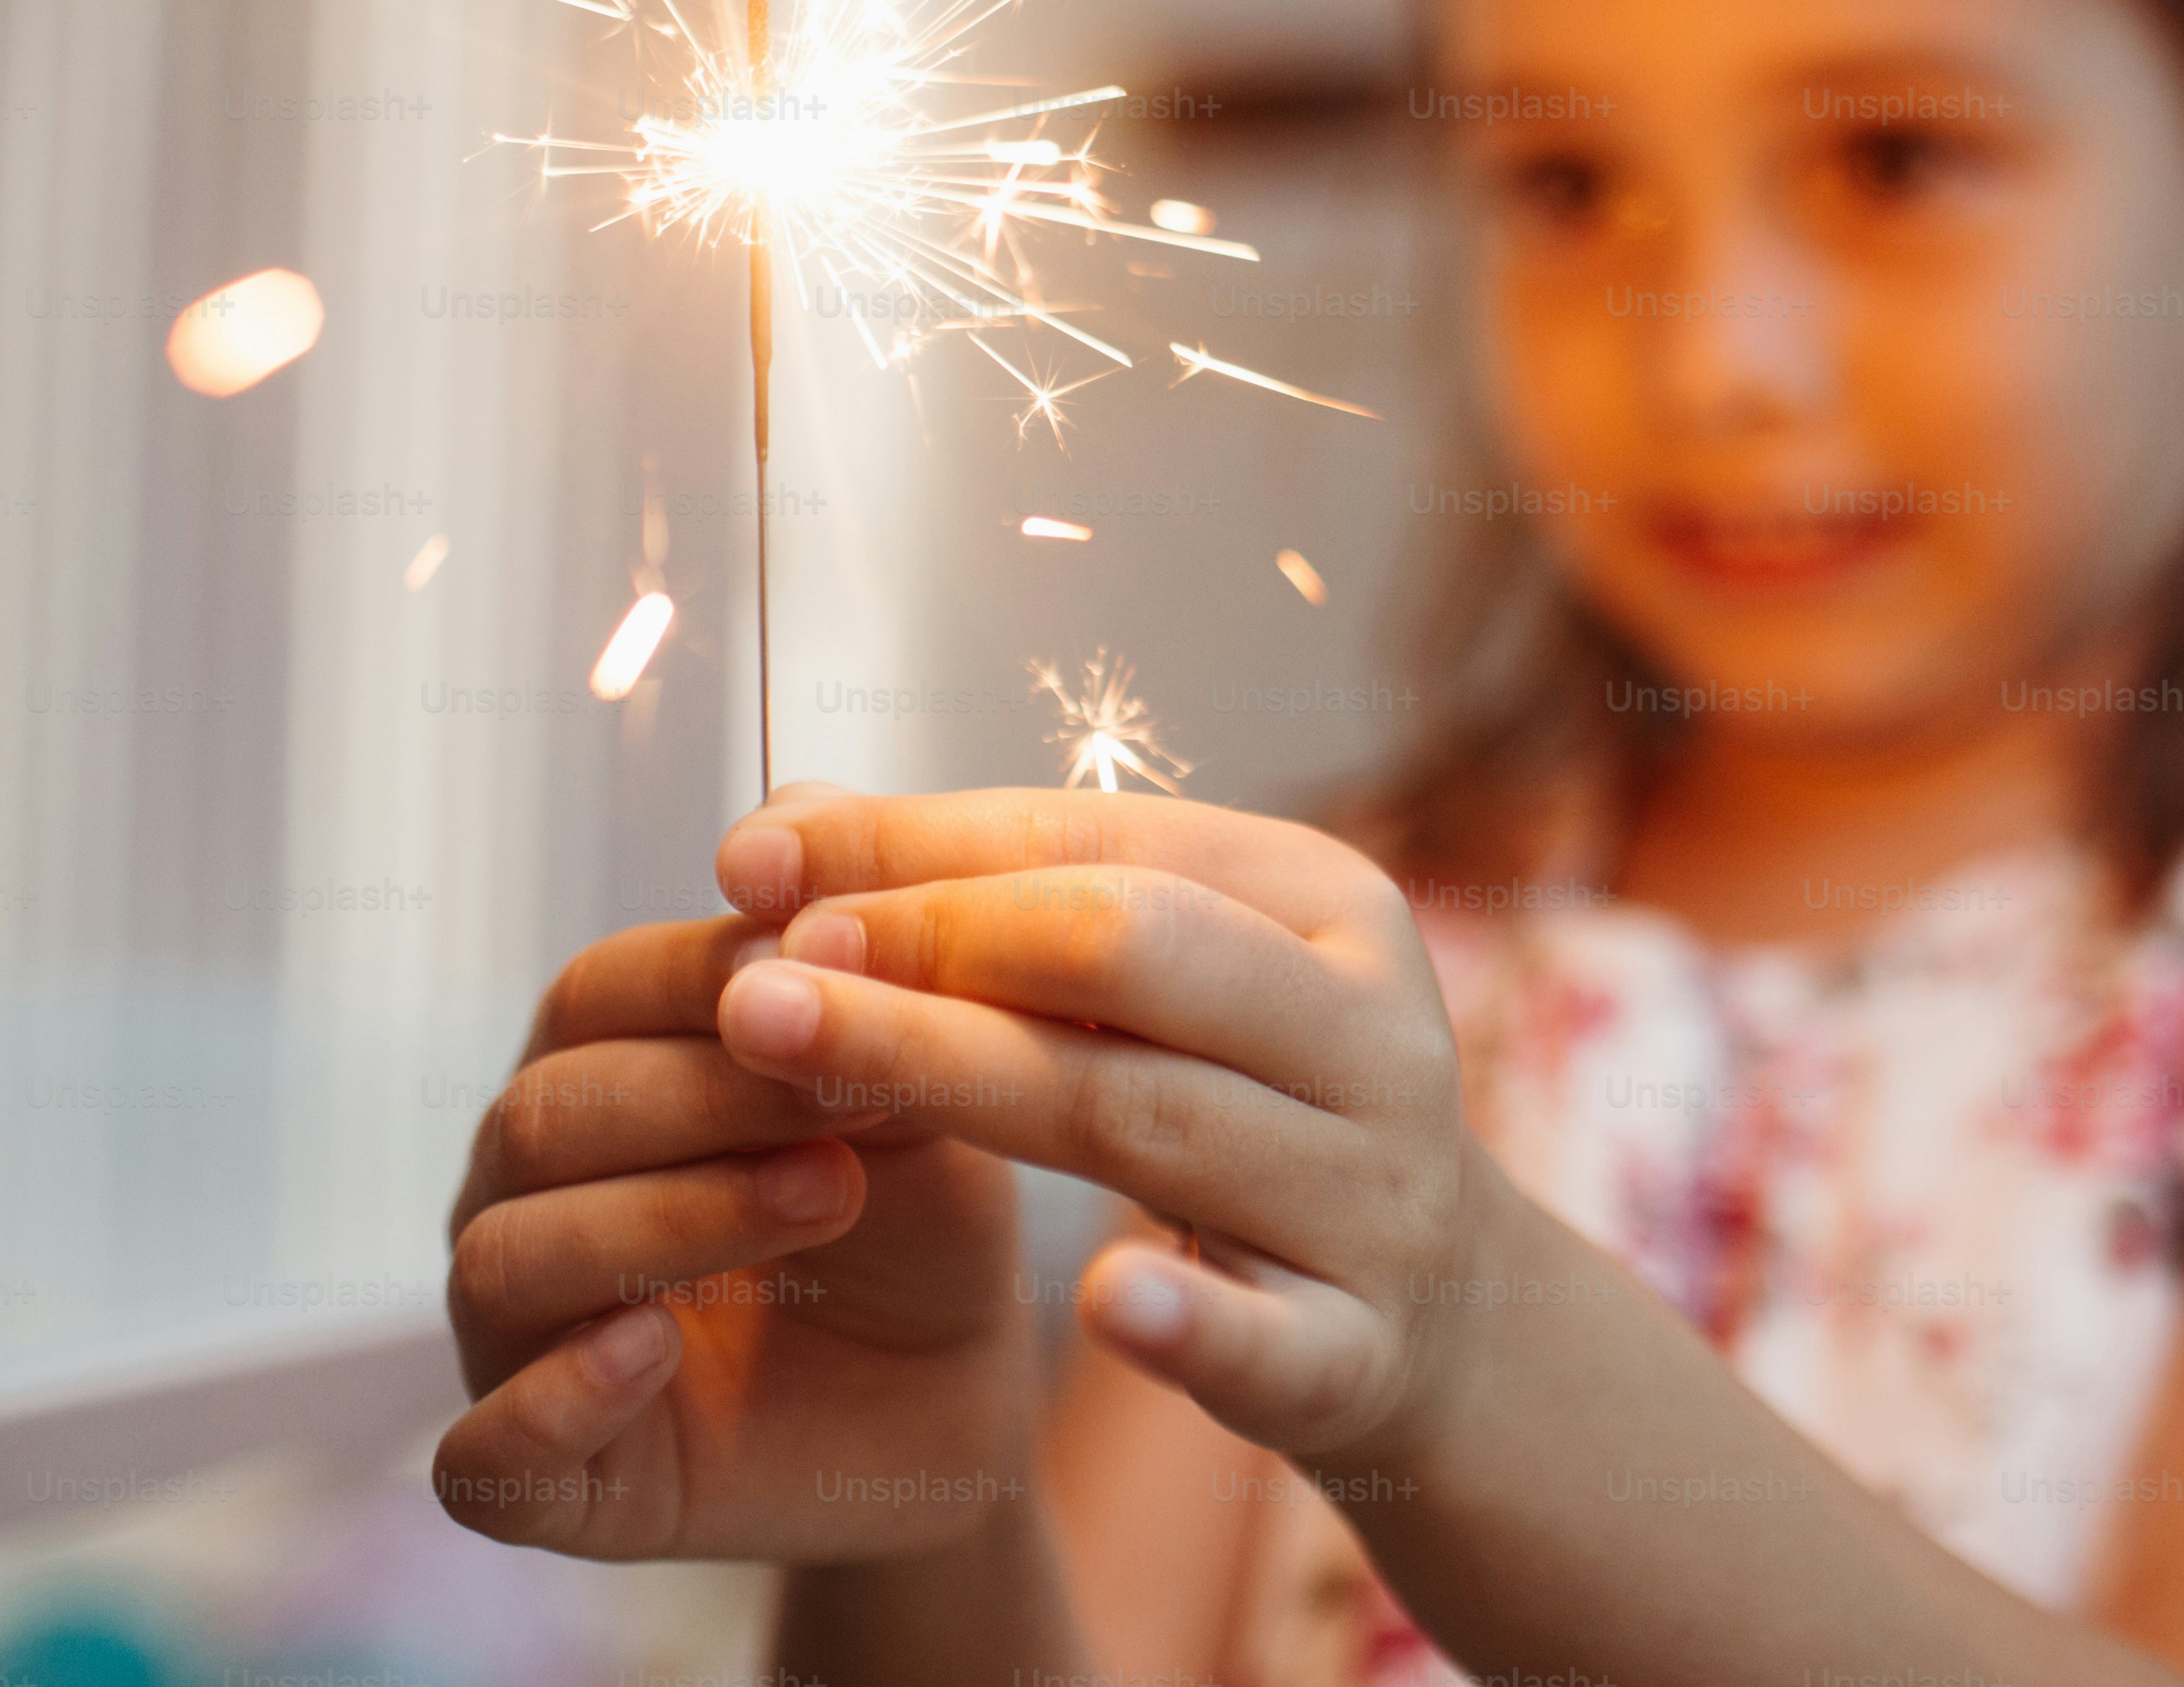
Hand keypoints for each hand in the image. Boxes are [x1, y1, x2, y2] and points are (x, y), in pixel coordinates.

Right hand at [436, 908, 1041, 1560]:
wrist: (963, 1402)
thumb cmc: (922, 1224)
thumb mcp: (915, 1109)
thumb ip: (856, 1008)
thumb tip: (803, 864)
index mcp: (595, 1077)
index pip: (597, 991)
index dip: (707, 978)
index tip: (832, 974)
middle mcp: (525, 1196)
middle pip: (545, 1114)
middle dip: (702, 1096)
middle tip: (849, 1108)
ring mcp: (515, 1340)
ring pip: (509, 1257)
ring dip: (664, 1219)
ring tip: (816, 1200)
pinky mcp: (542, 1484)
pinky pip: (484, 1454)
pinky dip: (554, 1401)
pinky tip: (651, 1349)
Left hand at [709, 787, 1495, 1469]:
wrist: (1437, 1311)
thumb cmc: (1247, 1101)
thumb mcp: (1158, 986)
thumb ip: (990, 902)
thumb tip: (779, 830)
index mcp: (1328, 900)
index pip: (1102, 849)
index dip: (921, 852)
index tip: (746, 867)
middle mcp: (1370, 1032)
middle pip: (1127, 960)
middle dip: (929, 950)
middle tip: (756, 975)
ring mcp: (1375, 1195)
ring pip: (1151, 1122)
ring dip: (958, 1082)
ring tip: (787, 1062)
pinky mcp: (1359, 1353)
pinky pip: (1273, 1336)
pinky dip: (1193, 1322)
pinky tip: (1101, 1304)